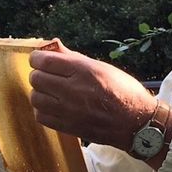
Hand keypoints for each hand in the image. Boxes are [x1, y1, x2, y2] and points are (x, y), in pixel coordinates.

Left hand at [28, 40, 157, 150]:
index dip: (36, 58)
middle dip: (38, 74)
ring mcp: (69, 111)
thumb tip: (52, 44)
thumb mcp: (102, 67)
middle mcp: (74, 90)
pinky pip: (41, 116)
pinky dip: (43, 110)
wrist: (136, 122)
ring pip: (35, 98)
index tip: (38, 59)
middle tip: (47, 75)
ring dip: (40, 93)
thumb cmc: (123, 91)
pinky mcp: (68, 127)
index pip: (44, 61)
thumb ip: (73, 57)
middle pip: (36, 78)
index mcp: (84, 71)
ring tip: (50, 92)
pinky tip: (53, 107)